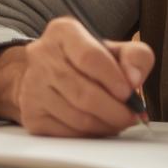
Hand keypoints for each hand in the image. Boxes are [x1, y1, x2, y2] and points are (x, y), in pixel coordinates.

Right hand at [0, 18, 153, 136]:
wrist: (49, 75)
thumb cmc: (89, 63)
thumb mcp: (116, 50)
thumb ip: (136, 57)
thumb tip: (134, 80)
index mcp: (63, 32)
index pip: (89, 57)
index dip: (114, 79)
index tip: (129, 93)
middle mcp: (41, 55)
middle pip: (83, 93)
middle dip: (115, 111)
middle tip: (131, 116)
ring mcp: (32, 86)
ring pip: (77, 117)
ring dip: (105, 125)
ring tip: (118, 122)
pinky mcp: (30, 114)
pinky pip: (67, 134)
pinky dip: (89, 135)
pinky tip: (98, 127)